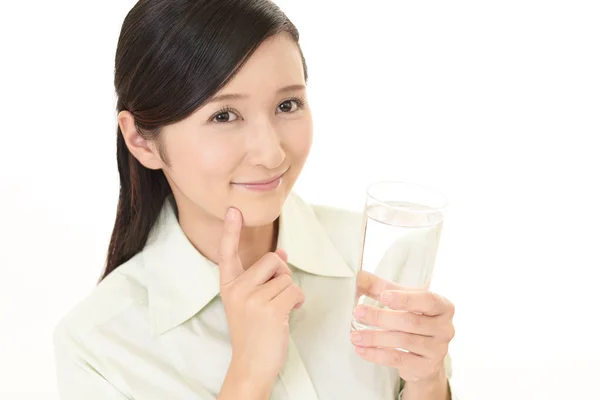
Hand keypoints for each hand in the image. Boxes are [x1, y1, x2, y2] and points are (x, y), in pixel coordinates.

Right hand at [218, 207, 304, 384]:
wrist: (251, 365)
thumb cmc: (254, 332)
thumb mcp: (251, 301)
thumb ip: (263, 276)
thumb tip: (282, 253)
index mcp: (229, 285)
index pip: (228, 253)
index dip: (231, 230)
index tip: (234, 209)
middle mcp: (237, 289)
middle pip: (272, 259)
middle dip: (282, 274)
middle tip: (276, 297)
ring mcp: (252, 299)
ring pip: (286, 277)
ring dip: (290, 292)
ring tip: (279, 311)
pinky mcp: (270, 309)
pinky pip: (295, 291)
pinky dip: (297, 302)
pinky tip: (288, 315)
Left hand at [351, 271, 454, 382]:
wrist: (425, 355)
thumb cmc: (414, 319)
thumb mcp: (402, 300)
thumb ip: (381, 287)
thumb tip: (359, 277)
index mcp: (443, 306)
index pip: (427, 300)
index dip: (405, 299)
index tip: (383, 296)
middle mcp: (445, 328)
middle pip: (411, 322)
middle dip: (381, 317)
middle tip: (359, 312)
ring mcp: (438, 349)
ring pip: (403, 341)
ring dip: (375, 337)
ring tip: (355, 335)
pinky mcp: (426, 367)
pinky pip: (398, 359)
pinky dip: (376, 354)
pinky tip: (361, 350)